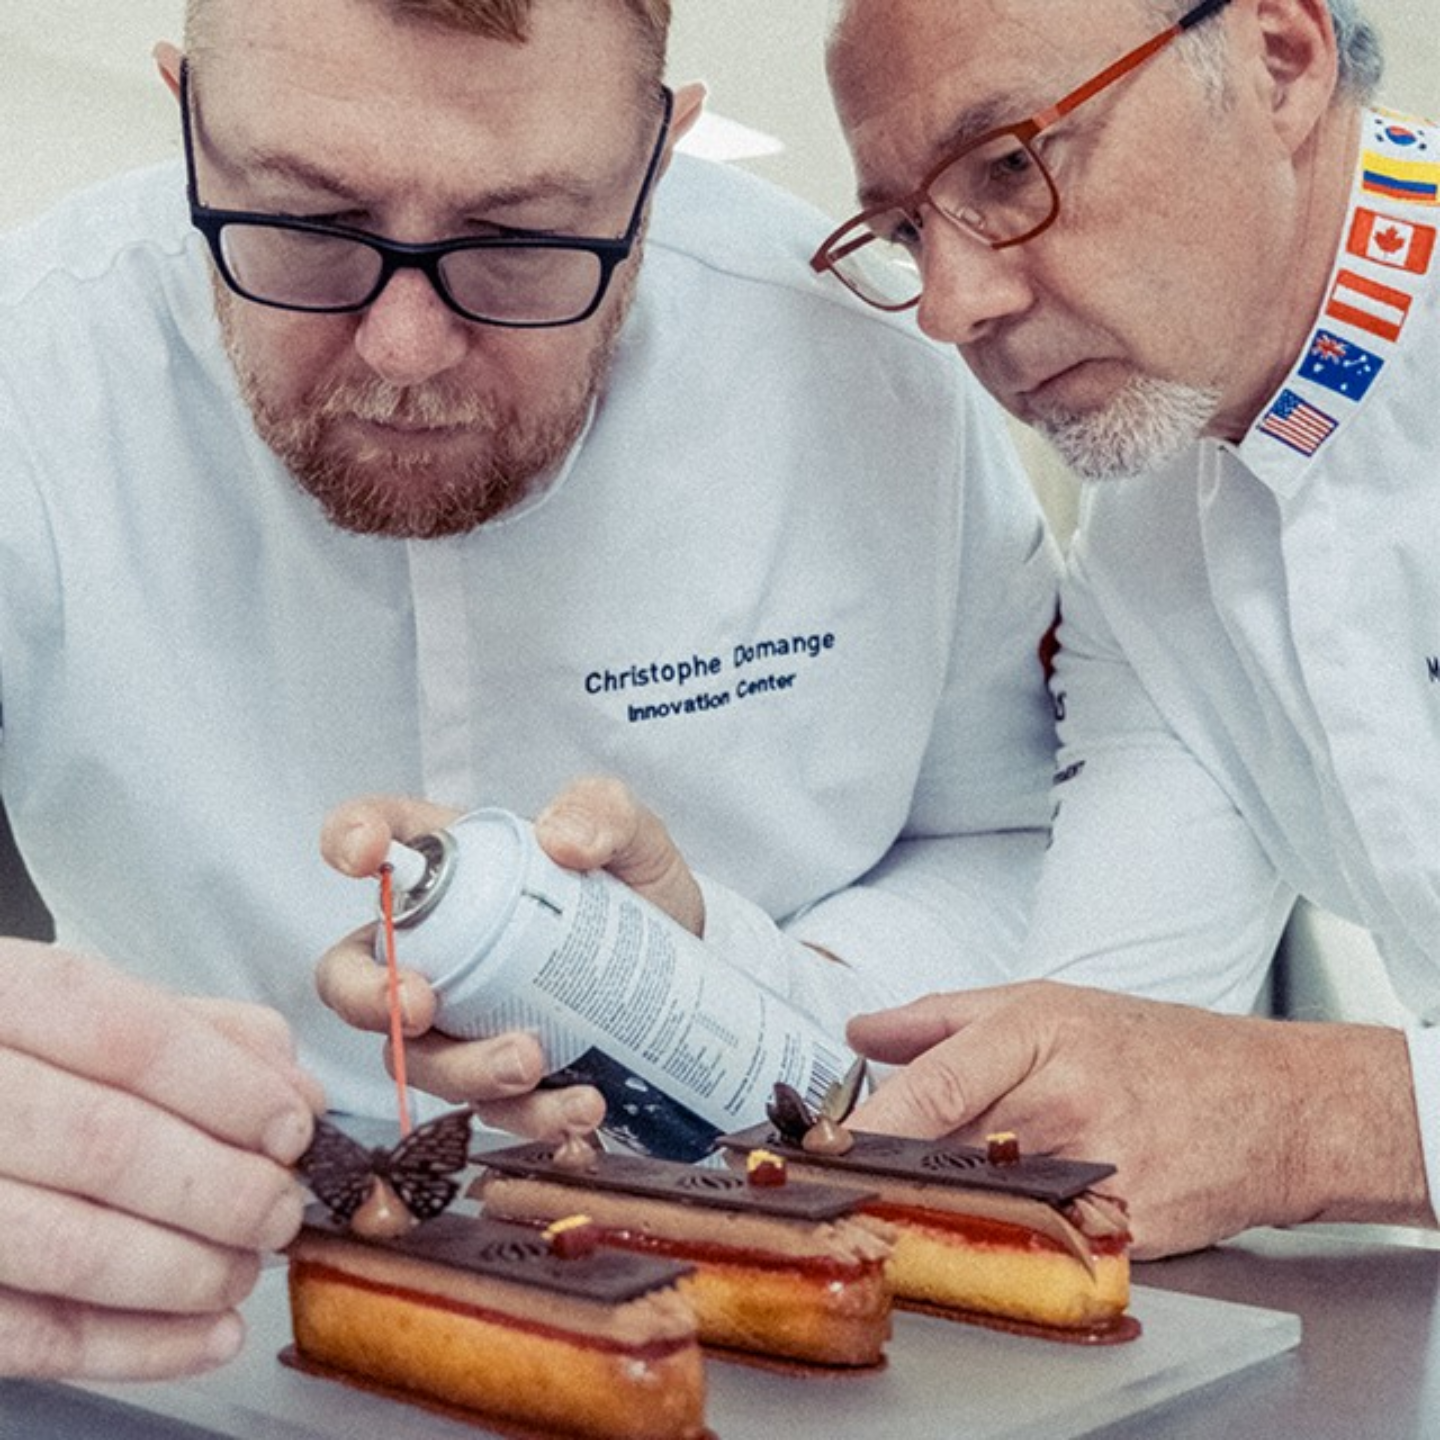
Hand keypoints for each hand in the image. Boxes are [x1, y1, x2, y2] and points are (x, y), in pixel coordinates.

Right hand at [0, 941, 322, 1380]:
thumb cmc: (25, 1058)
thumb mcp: (98, 1013)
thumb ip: (206, 1036)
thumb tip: (300, 1092)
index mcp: (10, 999)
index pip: (134, 1038)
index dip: (232, 1090)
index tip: (296, 1130)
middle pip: (107, 1145)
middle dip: (222, 1188)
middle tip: (281, 1210)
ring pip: (68, 1248)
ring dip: (185, 1271)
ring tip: (244, 1271)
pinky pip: (31, 1336)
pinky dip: (135, 1344)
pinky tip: (209, 1335)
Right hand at [315, 781, 702, 1136]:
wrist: (686, 976)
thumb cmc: (636, 890)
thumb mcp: (633, 835)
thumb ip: (602, 810)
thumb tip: (561, 840)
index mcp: (453, 865)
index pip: (377, 834)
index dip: (348, 838)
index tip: (365, 855)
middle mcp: (437, 944)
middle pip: (353, 973)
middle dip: (367, 996)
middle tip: (421, 1005)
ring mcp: (459, 1017)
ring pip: (416, 1057)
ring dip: (465, 1069)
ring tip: (532, 1063)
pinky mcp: (498, 1076)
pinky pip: (489, 1107)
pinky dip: (529, 1114)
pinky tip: (579, 1107)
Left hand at [847, 981, 1429, 1258]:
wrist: (1277, 1106)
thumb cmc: (1159, 1048)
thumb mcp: (1049, 1002)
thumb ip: (943, 1018)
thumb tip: (860, 1032)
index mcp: (1039, 1033)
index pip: (935, 1087)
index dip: (869, 1125)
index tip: (820, 1148)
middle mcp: (1065, 1101)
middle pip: (951, 1150)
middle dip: (891, 1169)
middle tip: (842, 1180)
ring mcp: (1099, 1170)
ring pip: (991, 1201)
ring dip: (943, 1204)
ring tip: (909, 1199)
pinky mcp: (1127, 1231)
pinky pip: (1047, 1239)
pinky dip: (1010, 1237)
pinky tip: (994, 1226)